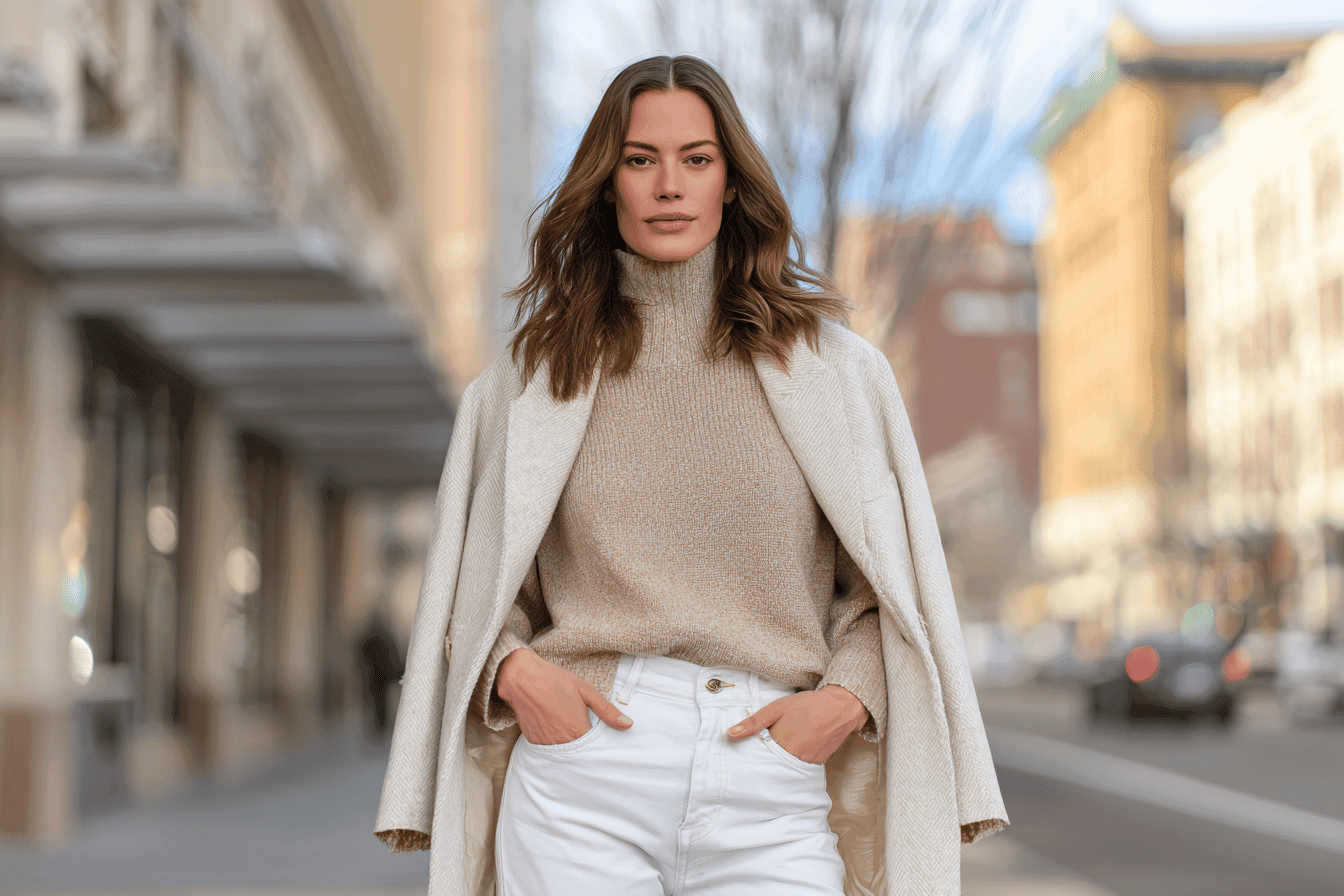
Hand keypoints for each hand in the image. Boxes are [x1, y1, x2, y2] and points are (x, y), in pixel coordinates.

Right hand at [496, 648, 631, 744]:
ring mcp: (546, 743)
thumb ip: (607, 710)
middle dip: (582, 742)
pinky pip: (548, 747)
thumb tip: (627, 724)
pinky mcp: (533, 741)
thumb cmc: (555, 681)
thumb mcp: (585, 691)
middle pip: (579, 750)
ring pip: (563, 749)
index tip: (596, 732)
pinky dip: (552, 739)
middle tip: (577, 723)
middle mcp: (562, 742)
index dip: (597, 740)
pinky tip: (552, 724)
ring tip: (564, 722)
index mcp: (578, 731)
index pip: (594, 747)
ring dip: (566, 741)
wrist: (522, 678)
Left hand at [725, 685, 867, 763]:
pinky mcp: (818, 763)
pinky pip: (800, 765)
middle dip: (767, 755)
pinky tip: (796, 745)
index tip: (750, 746)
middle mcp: (794, 758)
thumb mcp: (776, 708)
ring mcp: (807, 762)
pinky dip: (795, 758)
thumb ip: (753, 722)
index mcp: (781, 744)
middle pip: (772, 763)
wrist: (840, 707)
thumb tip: (729, 734)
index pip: (759, 755)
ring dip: (782, 757)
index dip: (754, 750)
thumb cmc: (807, 704)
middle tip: (767, 743)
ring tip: (784, 742)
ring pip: (786, 765)